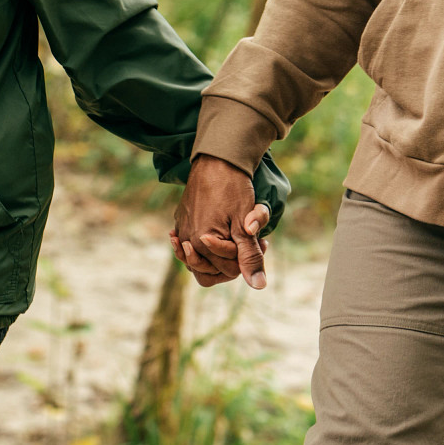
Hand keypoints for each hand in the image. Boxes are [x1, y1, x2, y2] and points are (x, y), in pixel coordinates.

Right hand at [170, 153, 271, 290]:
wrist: (216, 159)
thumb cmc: (233, 189)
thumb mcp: (245, 225)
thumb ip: (249, 256)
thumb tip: (258, 285)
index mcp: (202, 243)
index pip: (229, 270)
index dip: (248, 259)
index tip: (262, 242)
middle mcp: (187, 239)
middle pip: (211, 271)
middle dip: (233, 261)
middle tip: (251, 241)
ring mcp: (181, 230)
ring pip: (199, 261)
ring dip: (219, 254)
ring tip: (236, 237)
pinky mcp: (181, 220)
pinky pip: (191, 244)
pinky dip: (206, 244)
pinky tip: (217, 234)